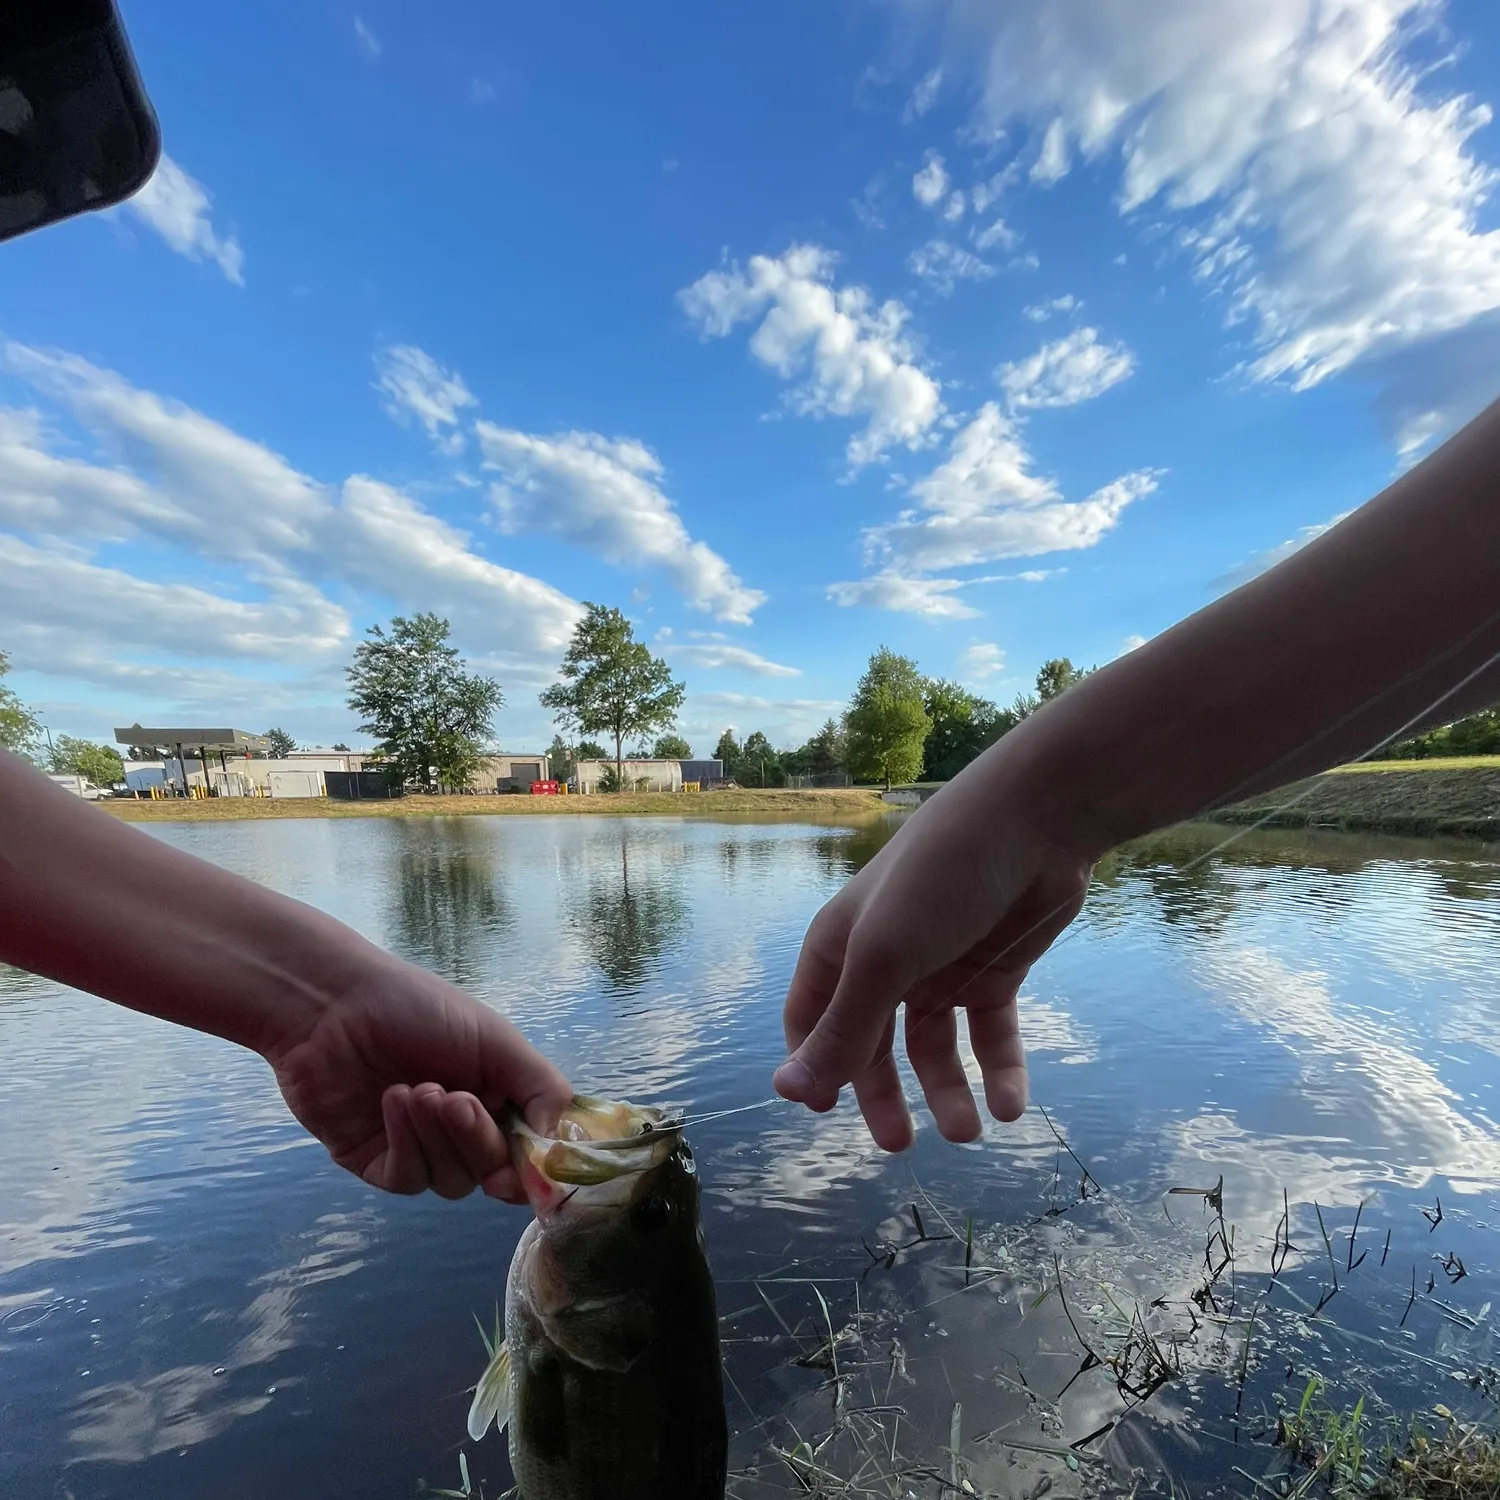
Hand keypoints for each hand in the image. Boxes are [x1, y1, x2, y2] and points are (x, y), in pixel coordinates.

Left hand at [264, 956, 570, 1201]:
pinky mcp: (375, 1161)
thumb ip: (540, 1087)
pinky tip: (393, 1101)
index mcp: (497, 1097)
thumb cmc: (415, 1007)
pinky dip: (405, 1144)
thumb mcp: (494, 1037)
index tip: (523, 1166)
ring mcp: (418, 1147)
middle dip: (475, 1138)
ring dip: (436, 1137)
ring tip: (414, 1089)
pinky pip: (406, 1178)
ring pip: (450, 1181)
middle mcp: (461, 1128)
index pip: (527, 1152)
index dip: (530, 1167)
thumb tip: (559, 1143)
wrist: (331, 1003)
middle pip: (490, 1170)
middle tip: (454, 1099)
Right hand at [773, 772, 1093, 1151]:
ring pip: (934, 1047)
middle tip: (899, 1145)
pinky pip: (990, 1035)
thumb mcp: (883, 959)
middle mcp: (887, 960)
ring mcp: (943, 967)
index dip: (813, 1066)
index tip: (825, 1115)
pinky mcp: (995, 972)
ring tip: (969, 1132)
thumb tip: (785, 1093)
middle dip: (881, 1093)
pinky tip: (1010, 1105)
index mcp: (842, 946)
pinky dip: (998, 1071)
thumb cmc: (940, 878)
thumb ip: (841, 1030)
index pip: (811, 1018)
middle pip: (872, 1043)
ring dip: (948, 1092)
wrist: (1034, 823)